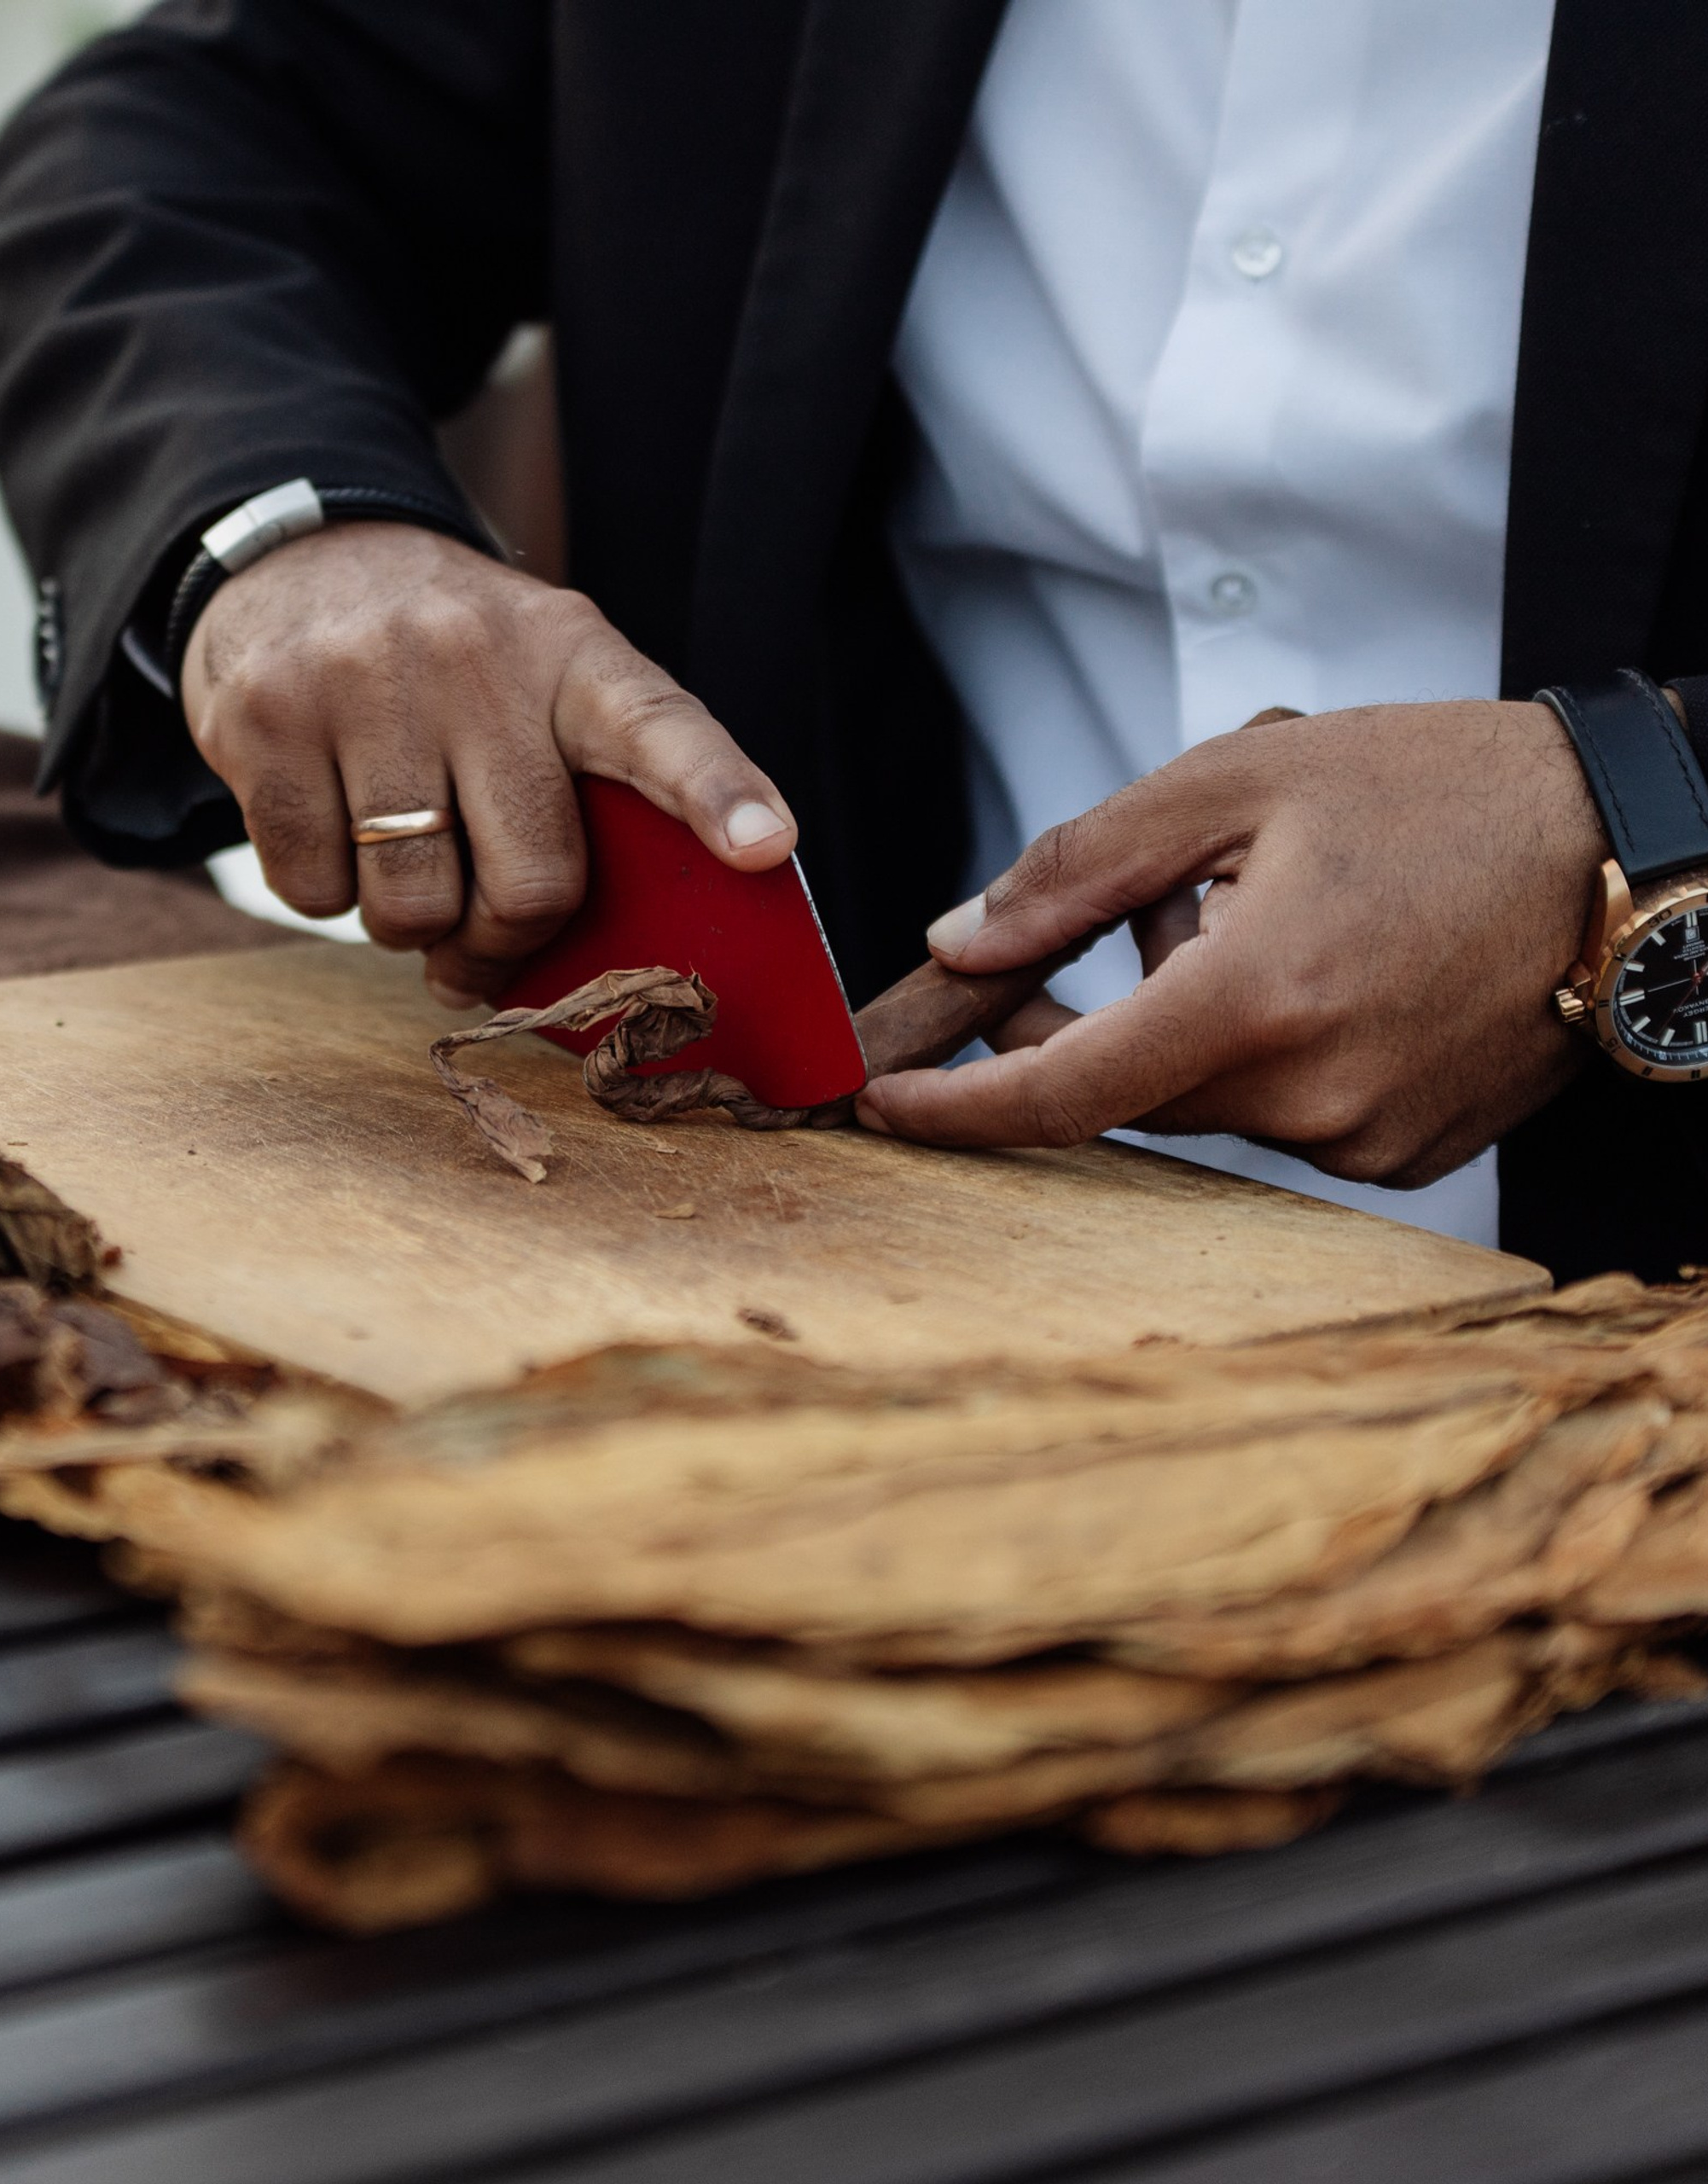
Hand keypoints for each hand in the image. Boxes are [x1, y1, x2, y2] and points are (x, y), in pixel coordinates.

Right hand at [182, 522, 795, 1004]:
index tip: (766, 846)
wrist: (299, 557)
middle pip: (530, 883)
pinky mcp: (262, 720)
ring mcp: (359, 683)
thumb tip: (568, 960)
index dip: (719, 792)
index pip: (659, 726)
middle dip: (504, 939)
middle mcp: (471, 657)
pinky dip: (323, 894)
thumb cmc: (450, 664)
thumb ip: (585, 793)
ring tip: (399, 852)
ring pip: (411, 909)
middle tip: (482, 925)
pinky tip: (329, 822)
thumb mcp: (541, 681)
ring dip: (408, 923)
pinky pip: (310, 895)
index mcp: (570, 654)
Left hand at [855, 699, 1606, 1188]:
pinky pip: (1285, 1115)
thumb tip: (961, 944)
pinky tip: (1327, 969)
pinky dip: (1268, 1053)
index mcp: (1258, 1000)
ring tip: (1267, 912)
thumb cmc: (1440, 791)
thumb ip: (1080, 867)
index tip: (884, 1104)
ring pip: (1207, 1099)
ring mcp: (1371, 1137)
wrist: (1631, 845)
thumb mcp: (1236, 783)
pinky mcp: (1414, 1153)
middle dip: (1091, 1018)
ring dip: (1193, 1022)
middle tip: (1107, 931)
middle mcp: (1313, 1094)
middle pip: (1130, 1087)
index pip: (1061, 1093)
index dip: (958, 1107)